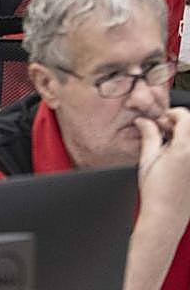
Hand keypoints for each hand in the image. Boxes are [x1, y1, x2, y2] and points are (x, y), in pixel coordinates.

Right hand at [136, 107, 189, 222]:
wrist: (167, 216)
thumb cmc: (156, 193)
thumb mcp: (147, 159)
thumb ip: (148, 135)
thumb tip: (144, 122)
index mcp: (184, 149)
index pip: (185, 117)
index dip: (171, 115)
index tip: (161, 121)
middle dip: (178, 124)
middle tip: (163, 132)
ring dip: (184, 137)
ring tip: (168, 146)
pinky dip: (186, 150)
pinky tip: (175, 158)